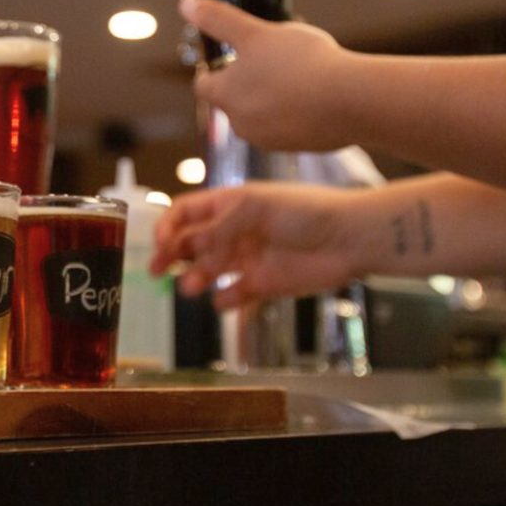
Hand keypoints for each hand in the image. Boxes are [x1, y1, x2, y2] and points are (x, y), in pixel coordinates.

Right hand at [149, 183, 364, 308]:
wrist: (349, 239)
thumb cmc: (305, 211)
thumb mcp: (255, 206)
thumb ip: (219, 224)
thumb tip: (188, 241)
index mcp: (230, 204)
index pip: (186, 212)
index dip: (168, 225)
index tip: (159, 241)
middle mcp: (234, 231)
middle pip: (191, 243)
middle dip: (170, 254)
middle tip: (156, 270)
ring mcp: (248, 258)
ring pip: (207, 271)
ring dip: (194, 278)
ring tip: (193, 286)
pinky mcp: (263, 285)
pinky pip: (233, 296)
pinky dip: (224, 300)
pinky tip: (225, 298)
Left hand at [181, 0, 356, 151]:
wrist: (350, 100)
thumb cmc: (300, 62)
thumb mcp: (256, 32)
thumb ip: (219, 20)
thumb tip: (185, 4)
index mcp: (225, 96)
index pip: (204, 85)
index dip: (212, 69)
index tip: (228, 57)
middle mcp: (241, 124)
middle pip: (233, 100)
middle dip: (247, 81)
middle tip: (270, 59)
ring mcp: (269, 139)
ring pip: (261, 113)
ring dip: (271, 97)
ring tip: (297, 74)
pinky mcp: (297, 147)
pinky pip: (287, 126)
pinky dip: (294, 111)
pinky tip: (315, 93)